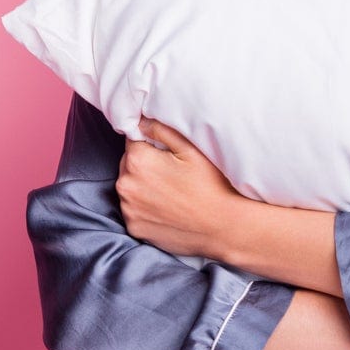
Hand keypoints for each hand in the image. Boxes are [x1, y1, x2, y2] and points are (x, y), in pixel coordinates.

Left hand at [118, 115, 242, 260]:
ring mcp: (129, 210)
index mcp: (137, 161)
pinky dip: (146, 208)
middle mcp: (126, 185)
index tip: (168, 154)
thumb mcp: (191, 149)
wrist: (224, 228)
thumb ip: (161, 129)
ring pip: (130, 188)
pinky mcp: (135, 228)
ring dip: (143, 187)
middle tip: (174, 174)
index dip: (151, 144)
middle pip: (129, 164)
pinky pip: (134, 210)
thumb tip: (142, 121)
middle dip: (146, 165)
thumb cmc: (212, 186)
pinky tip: (168, 209)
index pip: (133, 140)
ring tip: (172, 193)